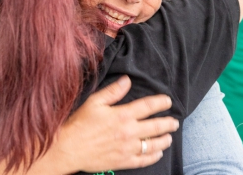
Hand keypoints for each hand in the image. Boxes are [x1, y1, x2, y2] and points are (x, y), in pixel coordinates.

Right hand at [0, 76, 178, 174]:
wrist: (68, 148)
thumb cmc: (79, 123)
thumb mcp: (94, 102)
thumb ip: (113, 91)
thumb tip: (127, 80)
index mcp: (122, 115)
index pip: (148, 106)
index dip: (160, 102)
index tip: (168, 101)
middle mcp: (129, 132)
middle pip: (156, 126)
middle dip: (168, 123)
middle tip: (174, 121)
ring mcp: (127, 148)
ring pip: (153, 144)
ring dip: (164, 140)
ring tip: (169, 137)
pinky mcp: (123, 161)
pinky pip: (143, 160)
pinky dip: (153, 156)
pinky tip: (157, 152)